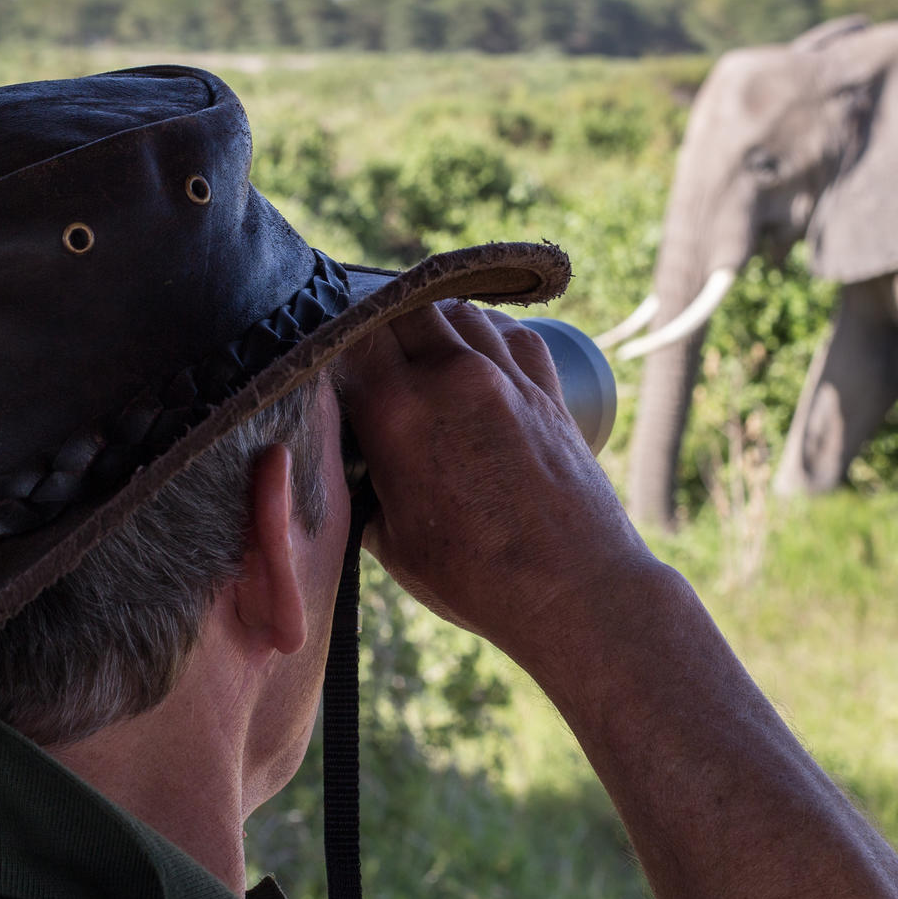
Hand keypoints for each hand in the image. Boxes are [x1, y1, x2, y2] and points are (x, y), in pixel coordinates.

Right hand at [337, 300, 661, 668]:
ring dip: (433, 323)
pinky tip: (478, 353)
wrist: (573, 591)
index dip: (331, 341)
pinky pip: (513, 334)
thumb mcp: (389, 543)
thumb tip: (349, 468)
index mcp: (398, 412)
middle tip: (370, 354)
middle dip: (379, 323)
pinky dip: (488, 334)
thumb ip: (361, 490)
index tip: (325, 361)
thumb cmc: (476, 581)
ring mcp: (506, 377)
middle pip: (402, 307)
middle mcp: (452, 377)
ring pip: (457, 312)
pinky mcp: (548, 390)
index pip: (348, 335)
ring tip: (420, 352)